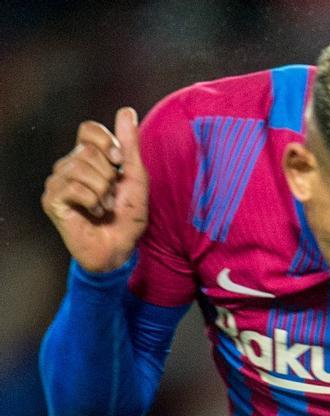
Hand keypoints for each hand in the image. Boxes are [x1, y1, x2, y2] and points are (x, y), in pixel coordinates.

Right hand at [42, 107, 148, 273]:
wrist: (120, 246)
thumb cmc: (128, 214)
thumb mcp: (135, 175)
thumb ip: (129, 144)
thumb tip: (126, 110)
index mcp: (88, 157)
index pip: (89, 129)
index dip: (107, 141)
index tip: (120, 162)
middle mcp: (68, 165)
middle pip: (88, 150)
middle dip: (109, 176)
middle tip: (112, 196)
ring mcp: (57, 182)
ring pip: (80, 167)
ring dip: (103, 191)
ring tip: (104, 206)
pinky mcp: (51, 199)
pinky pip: (73, 187)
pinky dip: (92, 201)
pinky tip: (94, 212)